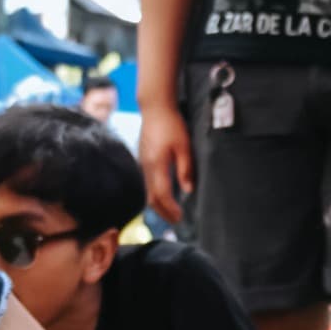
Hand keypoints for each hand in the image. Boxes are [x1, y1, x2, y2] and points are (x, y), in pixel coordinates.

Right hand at [138, 100, 194, 222]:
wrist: (155, 108)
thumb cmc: (171, 125)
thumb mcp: (184, 146)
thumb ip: (186, 169)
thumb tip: (188, 190)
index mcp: (157, 164)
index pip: (162, 194)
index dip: (170, 208)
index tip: (180, 217)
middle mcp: (146, 167)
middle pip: (151, 198)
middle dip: (163, 212)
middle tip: (176, 221)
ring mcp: (142, 164)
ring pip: (147, 192)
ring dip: (158, 205)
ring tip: (170, 213)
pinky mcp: (143, 160)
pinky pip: (146, 184)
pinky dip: (154, 195)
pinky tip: (163, 196)